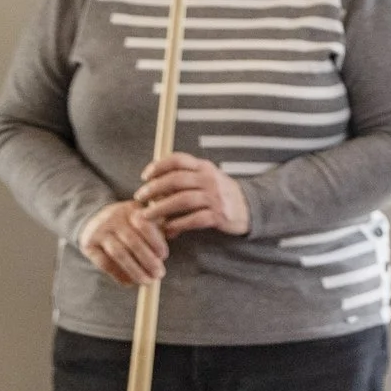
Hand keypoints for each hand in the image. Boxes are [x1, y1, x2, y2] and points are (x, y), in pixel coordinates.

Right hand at [79, 200, 166, 286]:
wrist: (94, 220)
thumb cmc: (129, 224)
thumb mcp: (142, 217)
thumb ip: (158, 224)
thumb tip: (175, 232)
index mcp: (130, 209)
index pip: (144, 224)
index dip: (155, 241)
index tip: (164, 256)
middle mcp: (113, 218)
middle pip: (132, 241)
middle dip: (148, 260)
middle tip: (159, 274)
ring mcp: (99, 231)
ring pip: (119, 253)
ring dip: (135, 270)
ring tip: (147, 281)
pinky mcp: (88, 245)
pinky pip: (104, 263)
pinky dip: (119, 275)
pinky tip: (130, 283)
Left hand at [134, 152, 251, 236]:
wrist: (251, 208)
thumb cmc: (221, 194)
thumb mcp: (208, 178)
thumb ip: (186, 176)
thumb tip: (155, 182)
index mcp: (205, 168)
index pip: (178, 160)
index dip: (159, 166)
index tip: (145, 176)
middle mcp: (210, 180)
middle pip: (176, 180)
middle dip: (153, 189)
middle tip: (139, 197)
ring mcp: (215, 198)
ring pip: (182, 200)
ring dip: (160, 209)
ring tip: (146, 216)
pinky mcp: (219, 216)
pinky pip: (193, 220)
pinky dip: (177, 225)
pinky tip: (168, 230)